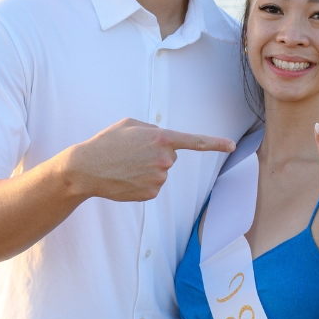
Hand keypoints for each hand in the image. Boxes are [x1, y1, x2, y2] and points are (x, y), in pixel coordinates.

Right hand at [68, 118, 235, 201]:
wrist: (86, 169)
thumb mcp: (129, 124)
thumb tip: (164, 140)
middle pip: (170, 157)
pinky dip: (141, 182)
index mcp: (161, 139)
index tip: (232, 145)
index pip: (194, 141)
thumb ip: (152, 129)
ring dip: (147, 168)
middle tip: (131, 153)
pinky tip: (125, 178)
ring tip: (125, 165)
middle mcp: (164, 160)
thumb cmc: (106, 143)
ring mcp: (158, 179)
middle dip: (156, 154)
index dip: (215, 143)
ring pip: (161, 172)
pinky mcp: (151, 193)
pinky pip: (153, 185)